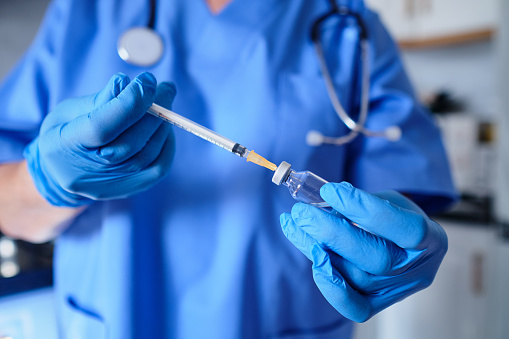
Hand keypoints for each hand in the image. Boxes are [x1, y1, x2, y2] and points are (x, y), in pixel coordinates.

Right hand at [24, 72, 175, 206]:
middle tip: (166, 87)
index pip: (102, 127)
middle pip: (131, 142)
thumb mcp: (68, 110)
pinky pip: (158, 168)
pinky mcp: (129, 189)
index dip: (128, 103)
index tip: (147, 81)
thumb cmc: (64, 133)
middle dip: (153, 111)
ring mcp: (111, 184)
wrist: (60, 174)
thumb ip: (97, 100)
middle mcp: (89, 171)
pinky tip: (165, 126)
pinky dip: (166, 144)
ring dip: (162, 125)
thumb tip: (124, 83)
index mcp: (65, 146)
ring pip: (147, 155)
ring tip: (165, 102)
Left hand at [279, 182, 447, 321]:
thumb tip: (326, 200)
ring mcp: (398, 291)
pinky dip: (329, 284)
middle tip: (301, 212)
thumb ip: (364, 202)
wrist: (404, 244)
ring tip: (294, 225)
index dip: (364, 209)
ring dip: (317, 248)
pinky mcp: (378, 304)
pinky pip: (353, 306)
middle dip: (331, 232)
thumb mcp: (389, 200)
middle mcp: (418, 270)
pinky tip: (311, 255)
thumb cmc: (396, 218)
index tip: (329, 191)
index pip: (404, 228)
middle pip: (376, 258)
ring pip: (356, 277)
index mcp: (432, 239)